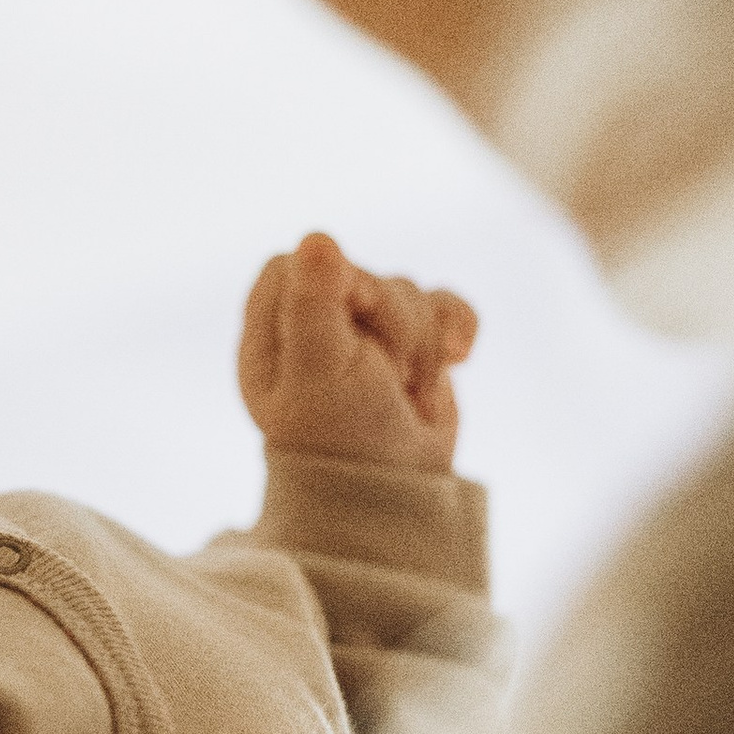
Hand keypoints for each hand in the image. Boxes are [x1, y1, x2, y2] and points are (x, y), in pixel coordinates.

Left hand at [239, 229, 476, 472]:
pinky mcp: (414, 346)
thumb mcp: (319, 372)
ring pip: (407, 290)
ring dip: (420, 342)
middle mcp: (316, 327)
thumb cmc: (344, 440)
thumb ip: (313, 303)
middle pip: (363, 273)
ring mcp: (367, 336)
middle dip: (390, 320)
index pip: (296, 263)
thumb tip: (316, 237)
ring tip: (407, 391)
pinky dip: (456, 329)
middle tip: (386, 372)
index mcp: (274, 332)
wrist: (401, 497)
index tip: (353, 316)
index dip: (334, 279)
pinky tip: (459, 358)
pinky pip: (443, 304)